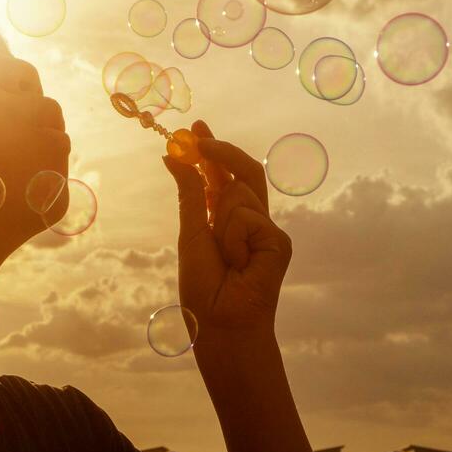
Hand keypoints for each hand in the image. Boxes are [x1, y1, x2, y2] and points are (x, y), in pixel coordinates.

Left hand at [162, 119, 292, 337]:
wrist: (222, 323)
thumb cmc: (204, 288)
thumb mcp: (190, 234)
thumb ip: (190, 194)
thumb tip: (172, 157)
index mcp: (226, 220)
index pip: (222, 178)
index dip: (213, 152)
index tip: (198, 128)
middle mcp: (249, 221)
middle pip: (241, 172)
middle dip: (220, 150)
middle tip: (199, 134)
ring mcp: (266, 230)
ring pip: (240, 194)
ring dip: (221, 220)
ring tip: (224, 257)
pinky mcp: (279, 242)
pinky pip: (249, 218)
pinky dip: (234, 238)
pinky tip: (239, 264)